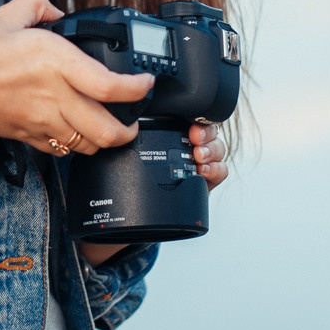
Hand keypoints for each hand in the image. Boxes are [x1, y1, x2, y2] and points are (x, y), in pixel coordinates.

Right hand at [0, 0, 153, 156]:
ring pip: (87, 146)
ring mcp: (39, 120)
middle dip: (129, 130)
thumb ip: (37, 5)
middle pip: (107, 130)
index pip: (110, 85)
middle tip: (135, 119)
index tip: (145, 83)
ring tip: (109, 128)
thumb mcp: (4, 14)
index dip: (138, 89)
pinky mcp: (24, 136)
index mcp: (53, 60)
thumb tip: (54, 10)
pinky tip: (74, 133)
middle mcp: (52, 95)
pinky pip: (61, 150)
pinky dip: (75, 146)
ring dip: (104, 141)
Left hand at [80, 121, 227, 265]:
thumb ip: (120, 140)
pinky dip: (216, 170)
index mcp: (167, 131)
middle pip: (207, 129)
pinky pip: (220, 171)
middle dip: (205, 133)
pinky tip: (204, 173)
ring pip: (217, 148)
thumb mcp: (121, 155)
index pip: (188, 115)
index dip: (194, 116)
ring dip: (212, 150)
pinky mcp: (204, 181)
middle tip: (195, 140)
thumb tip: (110, 131)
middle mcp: (185, 144)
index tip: (189, 124)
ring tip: (200, 157)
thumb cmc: (125, 180)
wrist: (131, 214)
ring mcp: (197, 162)